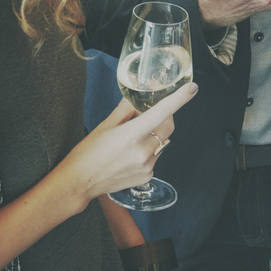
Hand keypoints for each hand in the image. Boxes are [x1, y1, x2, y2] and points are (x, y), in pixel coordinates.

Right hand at [62, 87, 196, 199]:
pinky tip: (130, 153)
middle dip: (165, 116)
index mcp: (132, 135)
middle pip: (168, 127)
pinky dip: (149, 150)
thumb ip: (126, 109)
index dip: (179, 99)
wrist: (79, 182)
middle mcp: (143, 152)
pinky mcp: (147, 176)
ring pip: (162, 142)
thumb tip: (138, 96)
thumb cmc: (88, 153)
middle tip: (149, 112)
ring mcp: (147, 166)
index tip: (191, 89)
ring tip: (132, 138)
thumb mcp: (106, 125)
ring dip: (154, 134)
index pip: (162, 112)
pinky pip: (156, 156)